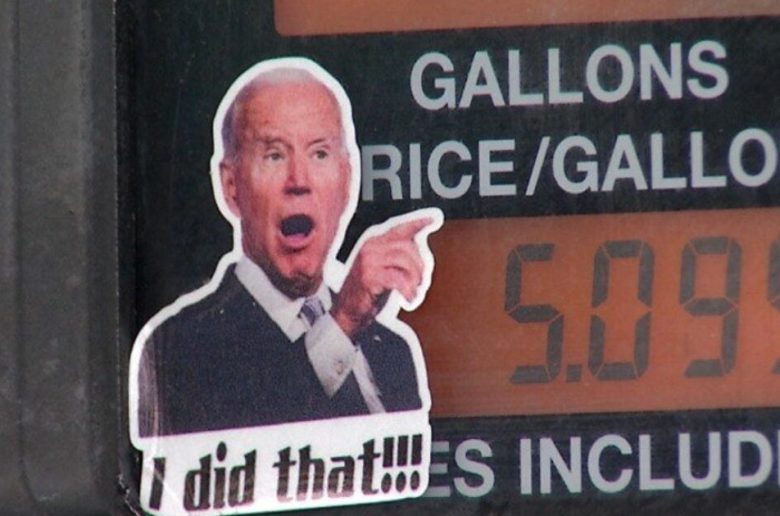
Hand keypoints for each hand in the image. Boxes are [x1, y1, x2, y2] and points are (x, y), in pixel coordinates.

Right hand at [331, 217, 433, 337]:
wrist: (347, 311)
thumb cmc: (366, 291)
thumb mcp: (381, 268)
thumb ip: (396, 257)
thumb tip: (419, 252)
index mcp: (373, 243)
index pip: (399, 229)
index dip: (416, 224)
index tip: (431, 220)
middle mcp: (370, 248)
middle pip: (406, 246)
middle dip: (419, 265)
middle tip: (420, 281)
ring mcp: (368, 261)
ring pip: (404, 261)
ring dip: (414, 278)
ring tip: (413, 290)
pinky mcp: (369, 277)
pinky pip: (398, 279)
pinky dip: (407, 289)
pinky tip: (408, 297)